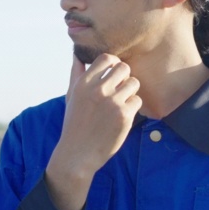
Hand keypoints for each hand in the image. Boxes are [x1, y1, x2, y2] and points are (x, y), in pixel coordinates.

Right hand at [45, 54, 140, 209]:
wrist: (77, 154)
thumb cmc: (74, 124)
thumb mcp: (71, 97)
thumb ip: (76, 74)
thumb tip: (77, 55)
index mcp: (84, 83)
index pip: (107, 58)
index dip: (113, 65)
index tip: (112, 75)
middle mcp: (98, 89)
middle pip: (124, 68)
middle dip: (124, 77)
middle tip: (119, 90)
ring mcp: (112, 102)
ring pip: (134, 83)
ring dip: (130, 92)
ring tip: (120, 104)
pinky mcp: (124, 115)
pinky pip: (137, 100)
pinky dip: (132, 108)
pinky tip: (122, 117)